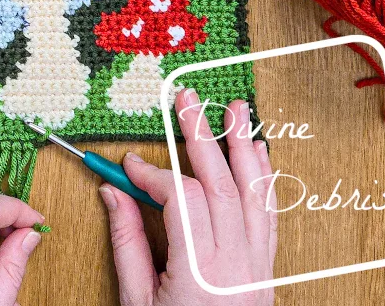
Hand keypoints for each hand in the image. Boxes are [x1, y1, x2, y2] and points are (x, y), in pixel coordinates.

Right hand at [101, 89, 276, 305]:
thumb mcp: (138, 302)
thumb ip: (127, 243)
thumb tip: (112, 192)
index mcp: (200, 275)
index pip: (181, 200)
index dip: (152, 173)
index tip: (127, 165)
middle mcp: (236, 267)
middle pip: (221, 185)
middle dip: (201, 136)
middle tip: (186, 98)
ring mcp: (258, 267)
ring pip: (255, 194)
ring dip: (244, 146)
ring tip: (236, 108)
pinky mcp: (268, 269)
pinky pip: (271, 215)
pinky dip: (264, 179)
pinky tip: (258, 152)